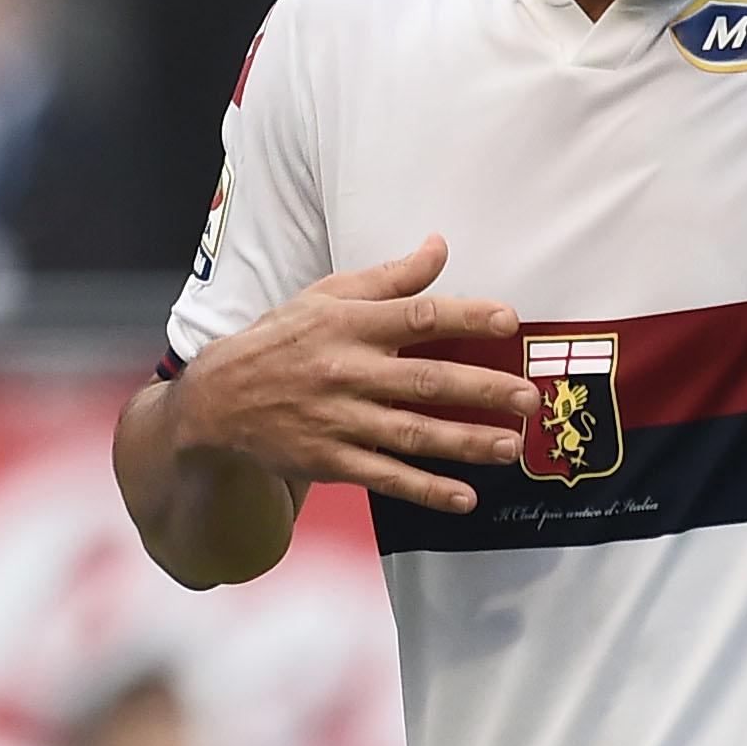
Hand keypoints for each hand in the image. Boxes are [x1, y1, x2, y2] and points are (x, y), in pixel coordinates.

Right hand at [173, 235, 538, 514]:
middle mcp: (347, 372)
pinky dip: (427, 490)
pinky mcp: (331, 461)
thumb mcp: (327, 297)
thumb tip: (440, 247)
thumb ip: (389, 278)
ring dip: (466, 443)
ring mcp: (339, 421)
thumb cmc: (281, 340)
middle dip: (482, 391)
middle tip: (528, 398)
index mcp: (349, 325)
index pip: (417, 317)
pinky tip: (466, 498)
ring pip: (413, 434)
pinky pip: (386, 478)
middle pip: (425, 381)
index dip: (465, 318)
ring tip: (511, 446)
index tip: (509, 320)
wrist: (218, 400)